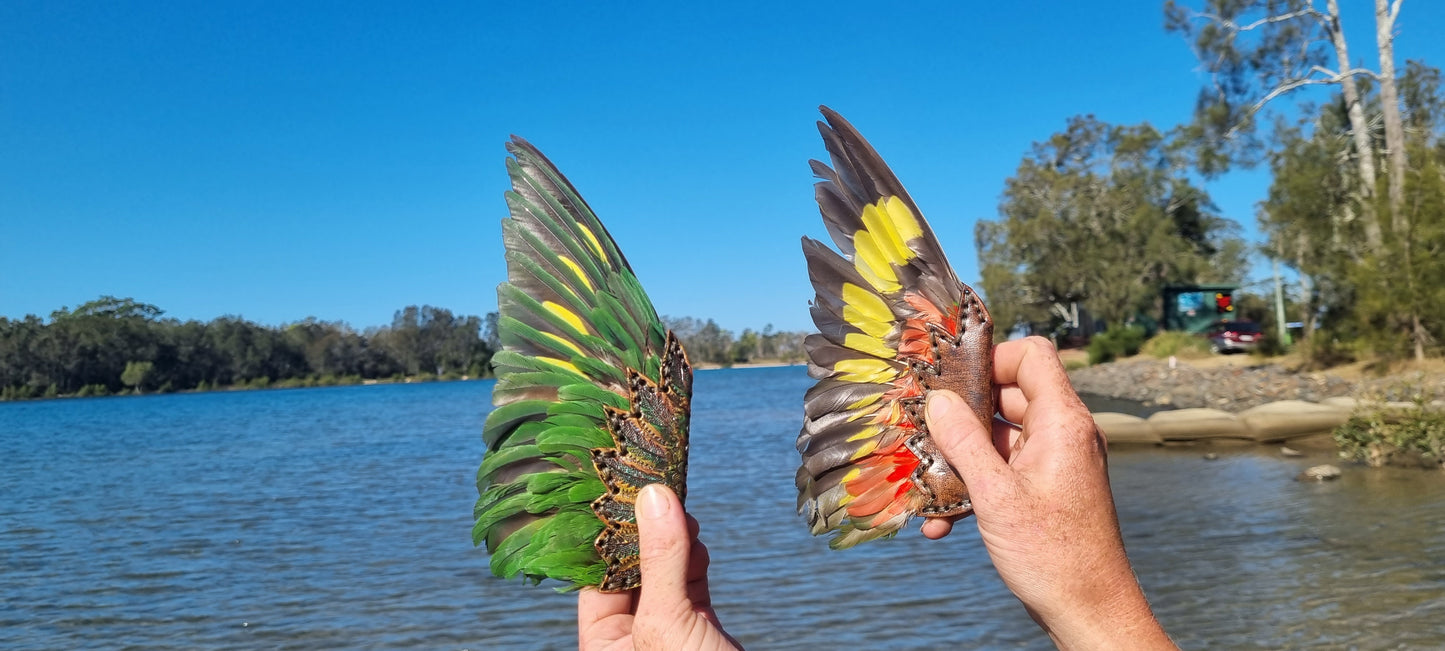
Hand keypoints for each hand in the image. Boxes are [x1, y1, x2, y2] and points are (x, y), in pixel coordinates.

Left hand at [577, 484, 742, 650]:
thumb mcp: (665, 620)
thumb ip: (660, 562)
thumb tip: (655, 498)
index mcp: (605, 641)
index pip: (596, 577)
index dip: (609, 535)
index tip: (622, 494)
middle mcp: (630, 634)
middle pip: (631, 569)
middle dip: (646, 532)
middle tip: (657, 492)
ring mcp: (666, 627)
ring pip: (664, 571)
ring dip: (674, 539)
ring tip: (679, 509)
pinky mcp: (698, 624)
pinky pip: (690, 582)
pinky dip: (694, 557)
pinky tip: (694, 538)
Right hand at [920, 337, 1174, 649]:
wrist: (1090, 610)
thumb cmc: (1053, 554)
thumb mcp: (997, 495)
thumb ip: (964, 442)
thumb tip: (938, 401)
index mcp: (1062, 423)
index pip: (1033, 356)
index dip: (991, 358)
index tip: (951, 379)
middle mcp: (1063, 435)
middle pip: (1008, 396)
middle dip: (961, 414)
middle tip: (921, 426)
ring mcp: (1055, 463)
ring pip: (1000, 438)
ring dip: (960, 457)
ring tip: (924, 479)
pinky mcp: (1046, 490)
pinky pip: (1004, 470)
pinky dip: (975, 486)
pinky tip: (943, 520)